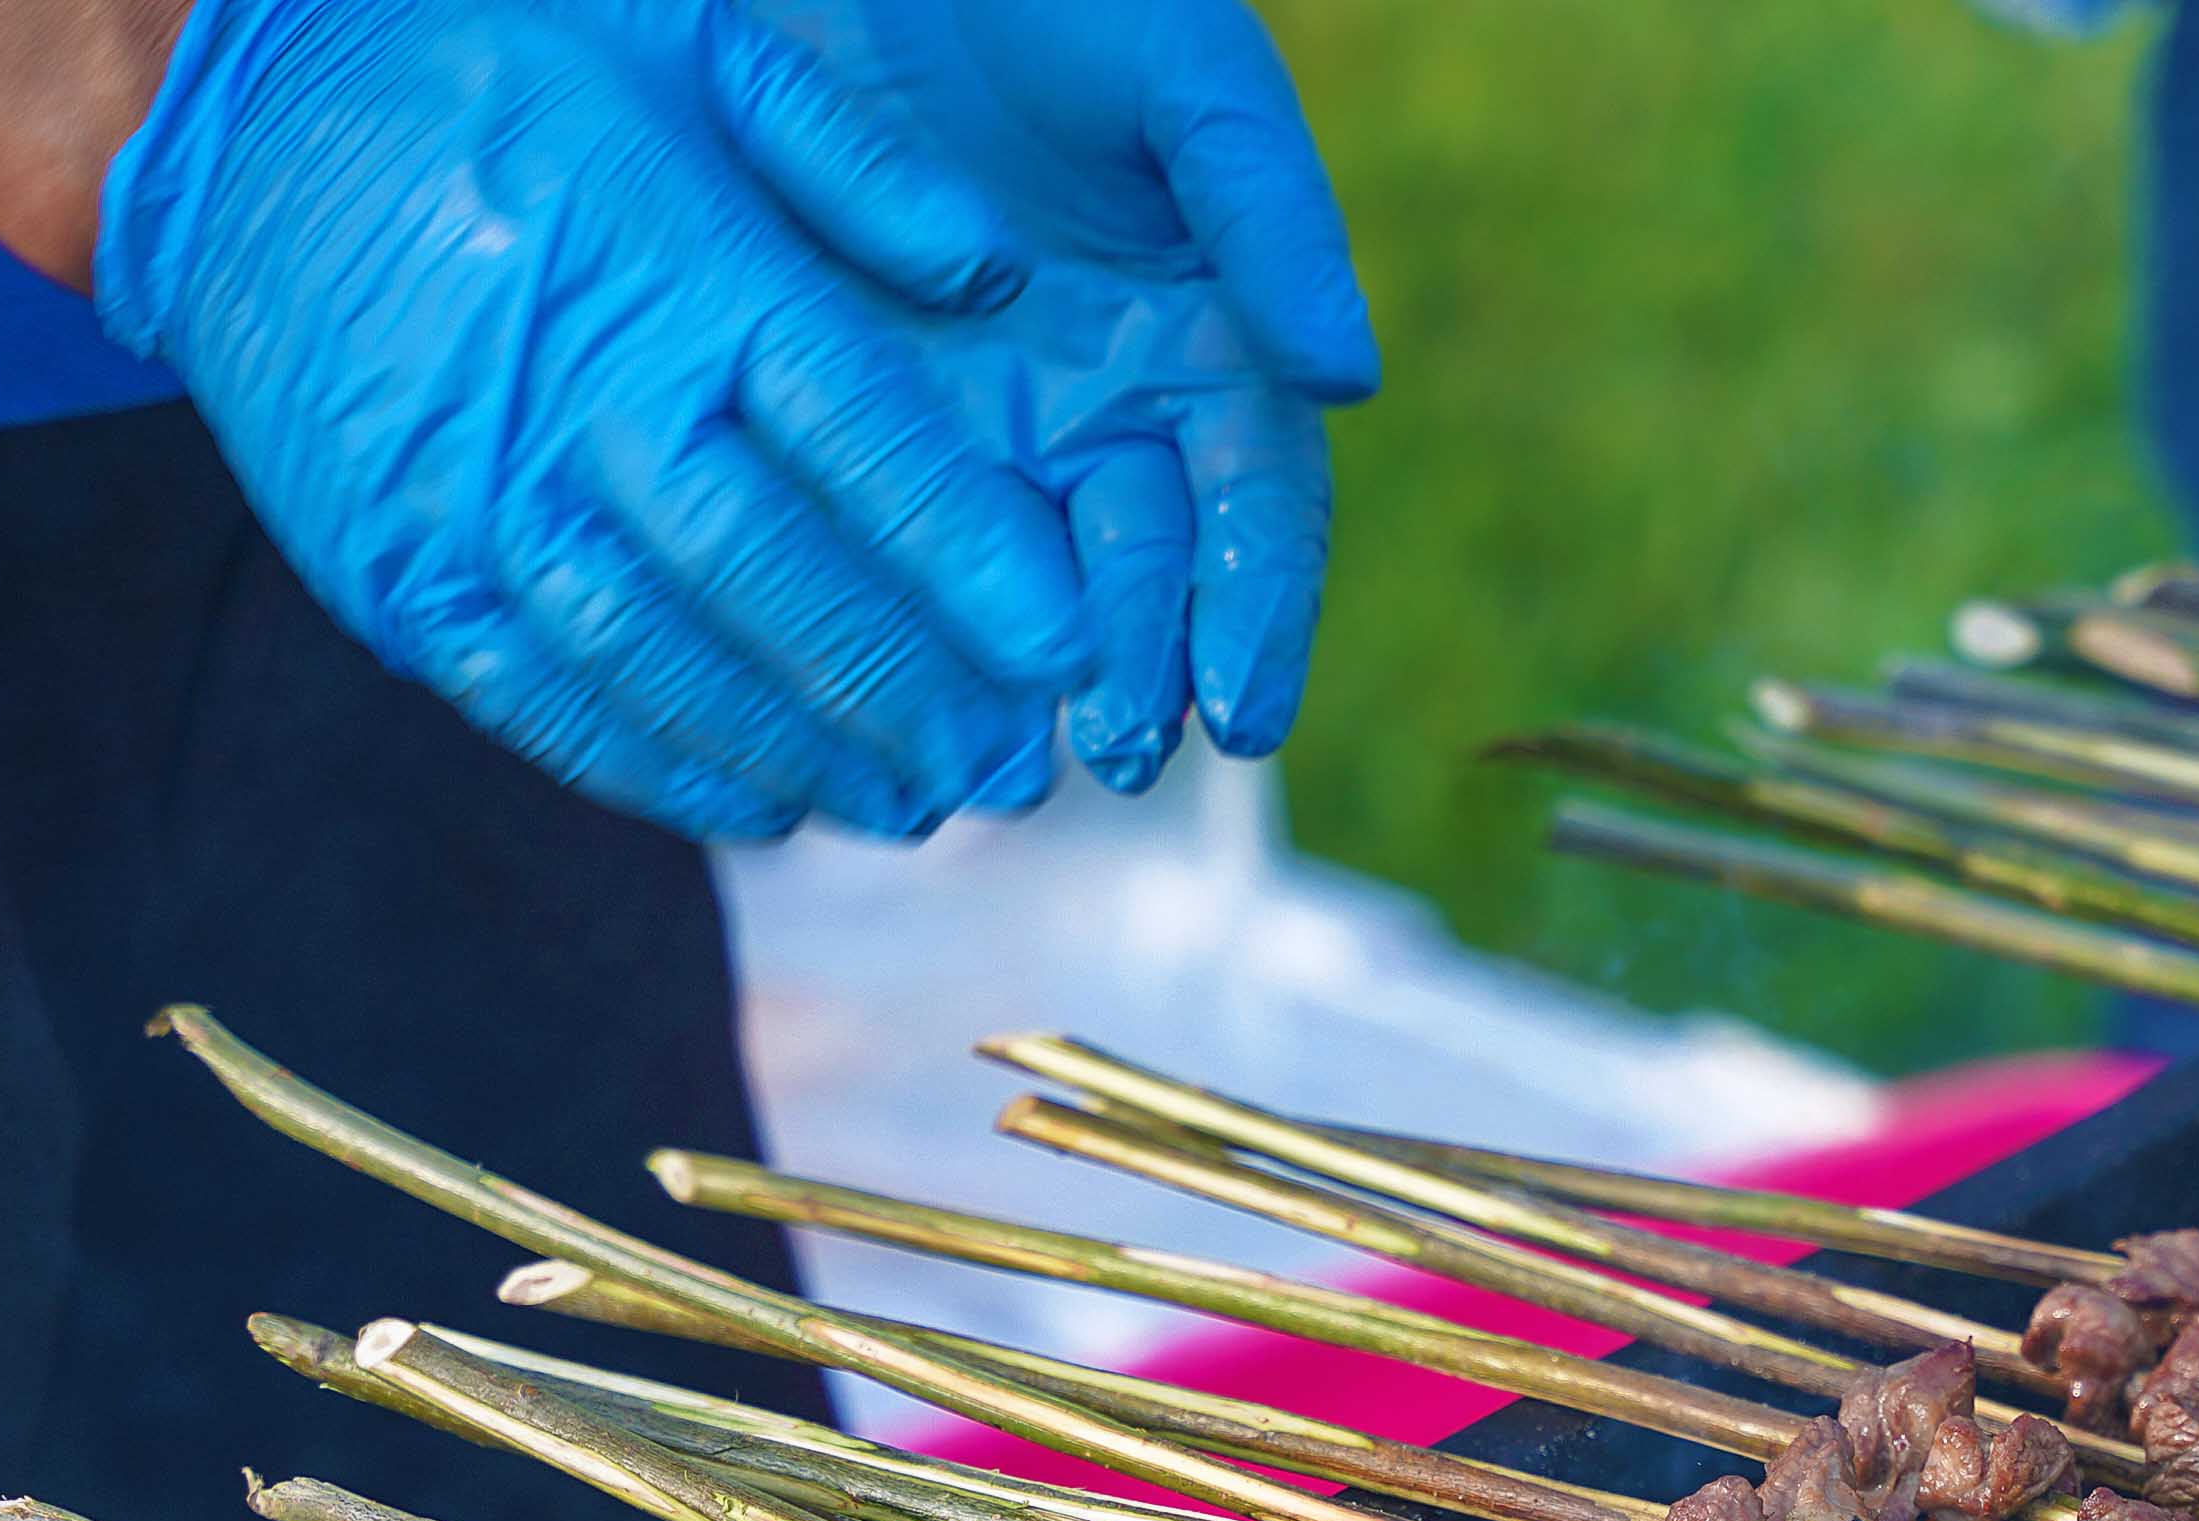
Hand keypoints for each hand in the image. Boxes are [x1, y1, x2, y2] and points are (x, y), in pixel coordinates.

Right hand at [94, 0, 1099, 837]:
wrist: (227, 120)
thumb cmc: (486, 64)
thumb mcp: (683, 38)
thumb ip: (848, 158)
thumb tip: (988, 271)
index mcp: (677, 272)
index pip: (862, 444)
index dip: (974, 565)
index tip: (1062, 652)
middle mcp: (579, 403)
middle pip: (777, 584)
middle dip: (907, 695)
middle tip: (1004, 771)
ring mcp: (475, 504)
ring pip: (668, 668)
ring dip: (799, 755)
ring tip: (901, 806)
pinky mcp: (395, 574)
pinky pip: (541, 702)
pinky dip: (654, 770)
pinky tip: (751, 806)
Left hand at [757, 0, 1373, 785]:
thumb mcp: (1187, 75)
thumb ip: (1269, 211)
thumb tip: (1348, 376)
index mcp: (1205, 349)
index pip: (1255, 513)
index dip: (1255, 614)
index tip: (1242, 711)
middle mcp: (1098, 414)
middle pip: (1137, 577)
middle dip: (1137, 675)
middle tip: (1114, 747)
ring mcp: (976, 427)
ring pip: (1013, 591)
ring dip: (1022, 693)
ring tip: (1009, 766)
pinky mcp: (850, 423)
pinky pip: (880, 554)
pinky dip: (896, 639)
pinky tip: (888, 708)